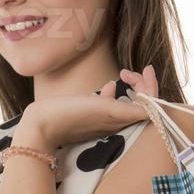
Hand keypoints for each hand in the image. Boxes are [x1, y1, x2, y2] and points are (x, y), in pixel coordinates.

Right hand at [18, 63, 162, 150]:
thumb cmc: (71, 116)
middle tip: (127, 71)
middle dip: (141, 85)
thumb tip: (153, 110)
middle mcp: (116, 125)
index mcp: (122, 122)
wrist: (41, 126)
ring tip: (123, 75)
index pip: (151, 105)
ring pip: (129, 104)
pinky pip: (114, 108)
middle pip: (141, 104)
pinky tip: (110, 87)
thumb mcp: (105, 110)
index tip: (146, 68)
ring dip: (131, 88)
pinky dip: (116, 95)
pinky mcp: (92, 122)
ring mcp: (104, 124)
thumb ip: (131, 111)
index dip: (151, 85)